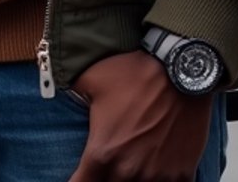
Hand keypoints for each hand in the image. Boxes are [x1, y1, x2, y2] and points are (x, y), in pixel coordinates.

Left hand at [67, 50, 213, 181]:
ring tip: (133, 163)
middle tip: (108, 162)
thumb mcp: (92, 77)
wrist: (182, 67)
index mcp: (102, 153)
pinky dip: (160, 180)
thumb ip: (71, 90)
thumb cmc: (135, 71)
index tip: (80, 176)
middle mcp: (128, 171)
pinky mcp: (182, 174)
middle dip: (104, 178)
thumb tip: (56, 87)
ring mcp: (157, 176)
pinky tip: (157, 169)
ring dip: (133, 179)